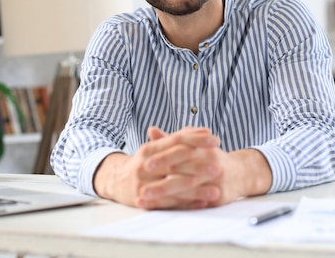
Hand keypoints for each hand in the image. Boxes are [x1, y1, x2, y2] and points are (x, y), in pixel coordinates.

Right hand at [93, 127, 219, 208]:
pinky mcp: (145, 201)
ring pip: (173, 186)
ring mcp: (144, 184)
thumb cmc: (144, 162)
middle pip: (175, 164)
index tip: (215, 140)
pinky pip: (169, 203)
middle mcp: (145, 165)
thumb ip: (180, 139)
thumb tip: (205, 131)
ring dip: (196, 189)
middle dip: (198, 166)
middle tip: (218, 166)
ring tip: (215, 190)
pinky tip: (203, 203)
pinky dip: (187, 203)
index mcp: (150, 148)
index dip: (195, 140)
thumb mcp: (157, 148)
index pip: (175, 141)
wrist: (116, 181)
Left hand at [137, 128, 272, 208]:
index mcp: (203, 148)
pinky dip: (178, 206)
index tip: (145, 162)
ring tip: (146, 199)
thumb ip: (173, 139)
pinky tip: (163, 209)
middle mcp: (210, 163)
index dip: (163, 157)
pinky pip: (197, 202)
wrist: (242, 172)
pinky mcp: (218, 196)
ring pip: (187, 190)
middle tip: (141, 187)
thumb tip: (151, 130)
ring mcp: (215, 180)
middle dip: (161, 181)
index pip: (181, 151)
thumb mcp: (195, 144)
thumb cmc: (212, 157)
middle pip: (183, 172)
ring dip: (165, 196)